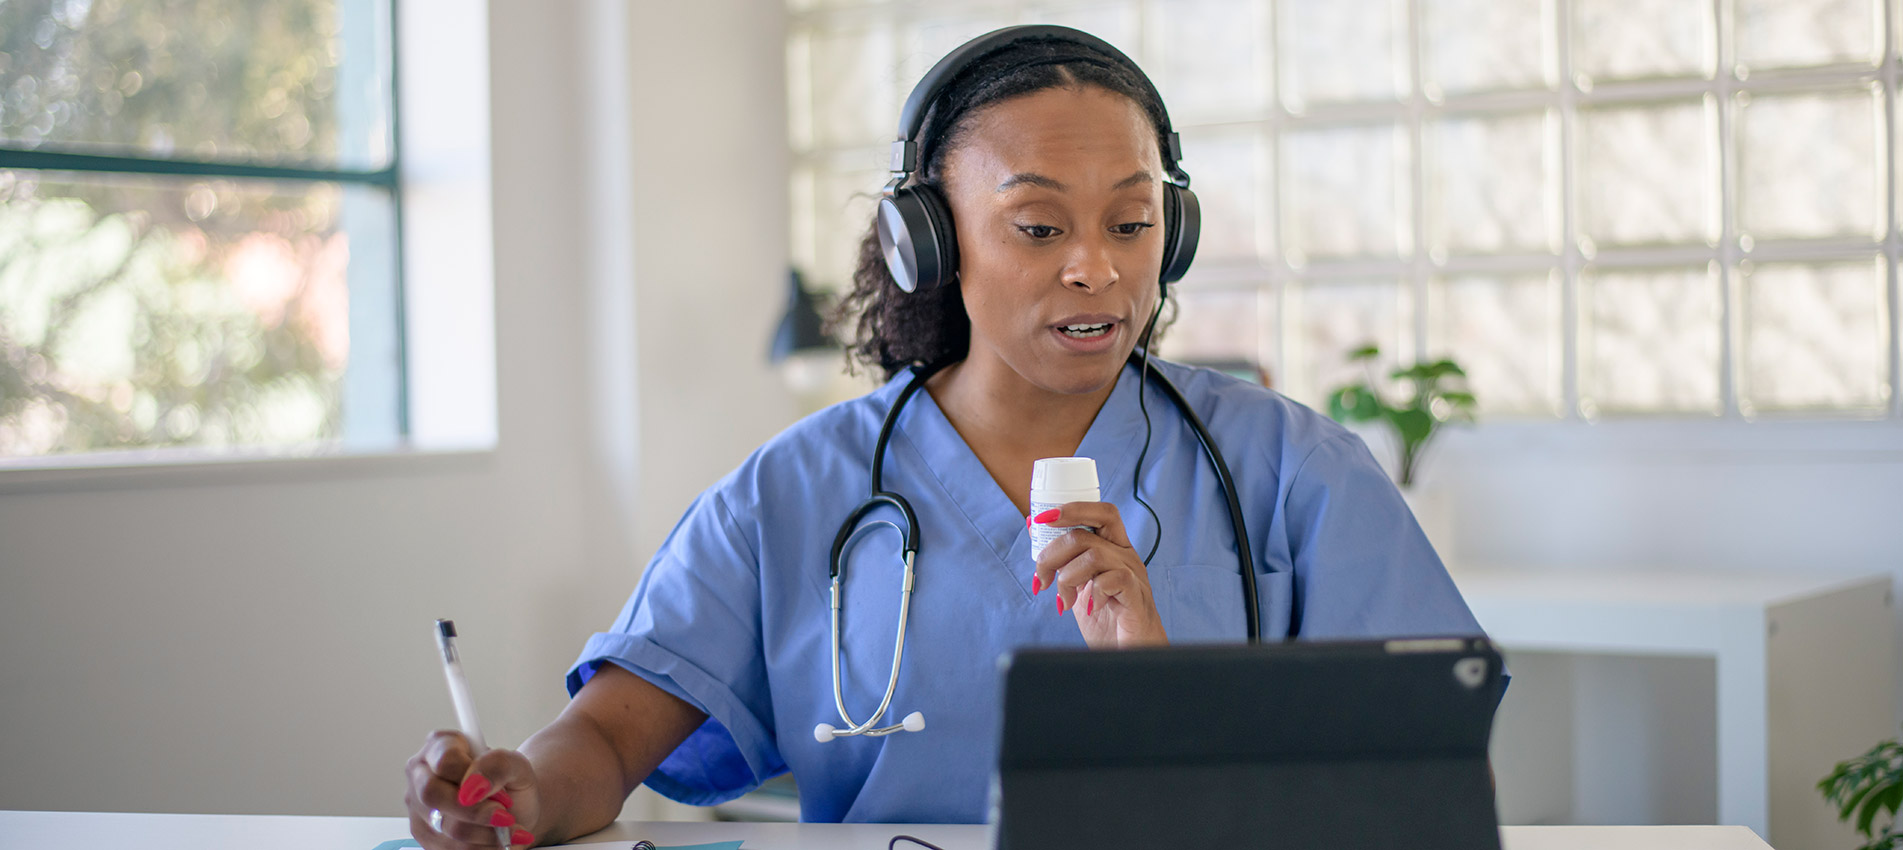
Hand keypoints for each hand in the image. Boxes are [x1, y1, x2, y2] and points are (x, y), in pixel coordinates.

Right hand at [405, 730, 539, 847]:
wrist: (514, 809)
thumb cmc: (510, 783)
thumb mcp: (517, 766)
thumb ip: (497, 764)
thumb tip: (472, 784)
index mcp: (441, 745)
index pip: (445, 759)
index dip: (474, 778)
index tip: (501, 795)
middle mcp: (422, 774)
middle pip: (433, 794)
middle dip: (476, 812)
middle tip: (505, 817)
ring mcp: (419, 806)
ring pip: (445, 827)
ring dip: (486, 833)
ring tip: (508, 828)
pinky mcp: (425, 834)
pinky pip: (450, 848)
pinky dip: (481, 847)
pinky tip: (497, 839)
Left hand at [1030, 502, 1168, 648]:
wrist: (1130, 655)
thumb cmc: (1107, 621)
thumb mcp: (1077, 585)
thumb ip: (1060, 557)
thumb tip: (1034, 525)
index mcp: (1114, 549)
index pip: (1100, 512)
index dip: (1071, 509)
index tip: (1042, 520)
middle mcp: (1126, 557)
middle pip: (1086, 533)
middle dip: (1052, 554)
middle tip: (1042, 579)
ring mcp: (1134, 576)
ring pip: (1094, 555)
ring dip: (1067, 578)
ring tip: (1065, 601)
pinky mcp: (1136, 597)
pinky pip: (1112, 579)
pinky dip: (1091, 593)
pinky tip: (1088, 608)